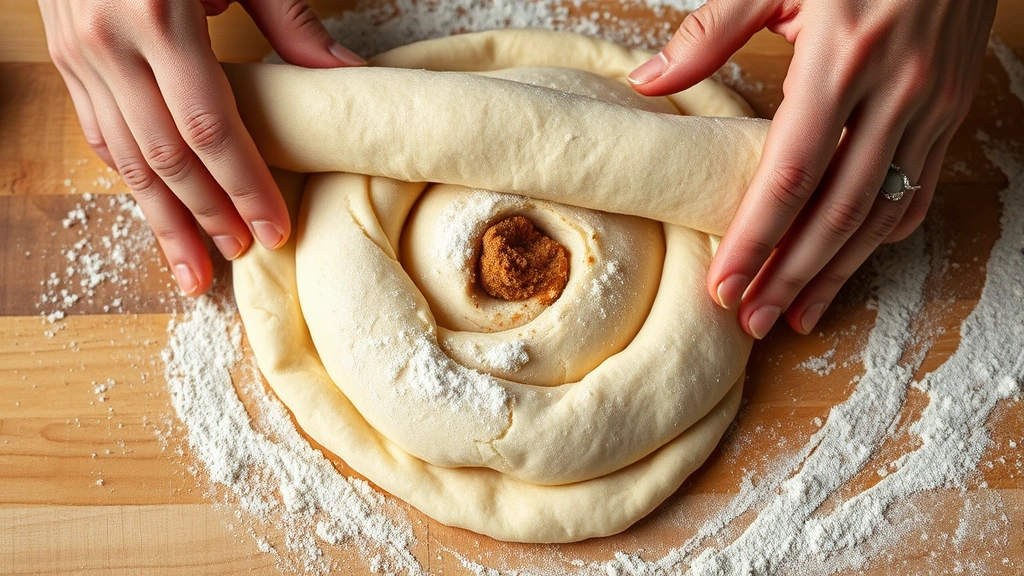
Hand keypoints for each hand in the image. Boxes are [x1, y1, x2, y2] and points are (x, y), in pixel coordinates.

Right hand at [38, 0, 364, 295]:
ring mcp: (77, 54)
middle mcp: (108, 44)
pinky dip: (131, 179)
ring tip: (194, 267)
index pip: (209, 129)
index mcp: (159, 19)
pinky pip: (99, 134)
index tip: (273, 230)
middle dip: (208, 214)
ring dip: (163, 219)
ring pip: (124, 159)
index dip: (244, 187)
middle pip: (166, 157)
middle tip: (241, 256)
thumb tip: (348, 77)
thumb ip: (291, 23)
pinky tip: (157, 213)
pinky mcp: (63, 59)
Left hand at [629, 0, 995, 337]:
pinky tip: (849, 264)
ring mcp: (930, 108)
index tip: (724, 285)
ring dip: (837, 273)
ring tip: (796, 315)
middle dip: (790, 276)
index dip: (755, 239)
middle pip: (835, 212)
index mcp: (840, 62)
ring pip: (880, 214)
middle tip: (753, 321)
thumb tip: (646, 82)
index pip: (789, 175)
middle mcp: (893, 94)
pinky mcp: (951, 111)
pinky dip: (881, 237)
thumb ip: (710, 33)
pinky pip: (916, 191)